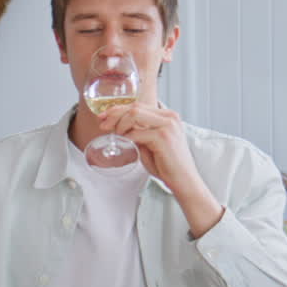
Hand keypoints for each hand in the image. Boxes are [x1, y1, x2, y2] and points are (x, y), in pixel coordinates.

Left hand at [99, 103, 222, 236]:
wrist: (183, 181)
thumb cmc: (167, 165)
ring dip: (120, 124)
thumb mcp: (150, 144)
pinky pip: (137, 132)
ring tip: (117, 135)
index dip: (118, 109)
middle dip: (114, 114)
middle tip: (102, 124)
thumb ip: (138, 132)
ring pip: (134, 114)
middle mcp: (170, 116)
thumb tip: (117, 125)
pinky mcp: (163, 137)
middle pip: (135, 106)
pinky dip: (127, 136)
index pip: (139, 105)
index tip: (104, 117)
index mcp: (168, 116)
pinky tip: (126, 142)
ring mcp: (168, 125)